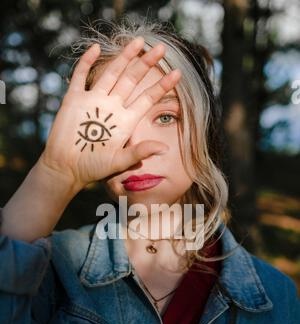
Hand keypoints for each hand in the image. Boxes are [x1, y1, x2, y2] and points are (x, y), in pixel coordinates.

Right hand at [39, 37, 181, 191]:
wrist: (65, 168)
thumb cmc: (92, 167)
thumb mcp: (118, 162)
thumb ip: (139, 152)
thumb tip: (165, 149)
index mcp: (125, 121)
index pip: (148, 98)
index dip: (162, 85)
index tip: (178, 73)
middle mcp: (112, 107)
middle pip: (132, 80)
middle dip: (146, 63)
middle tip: (161, 48)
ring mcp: (93, 101)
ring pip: (111, 73)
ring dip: (124, 57)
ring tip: (138, 41)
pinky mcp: (74, 99)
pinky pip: (80, 76)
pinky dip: (87, 62)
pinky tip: (96, 48)